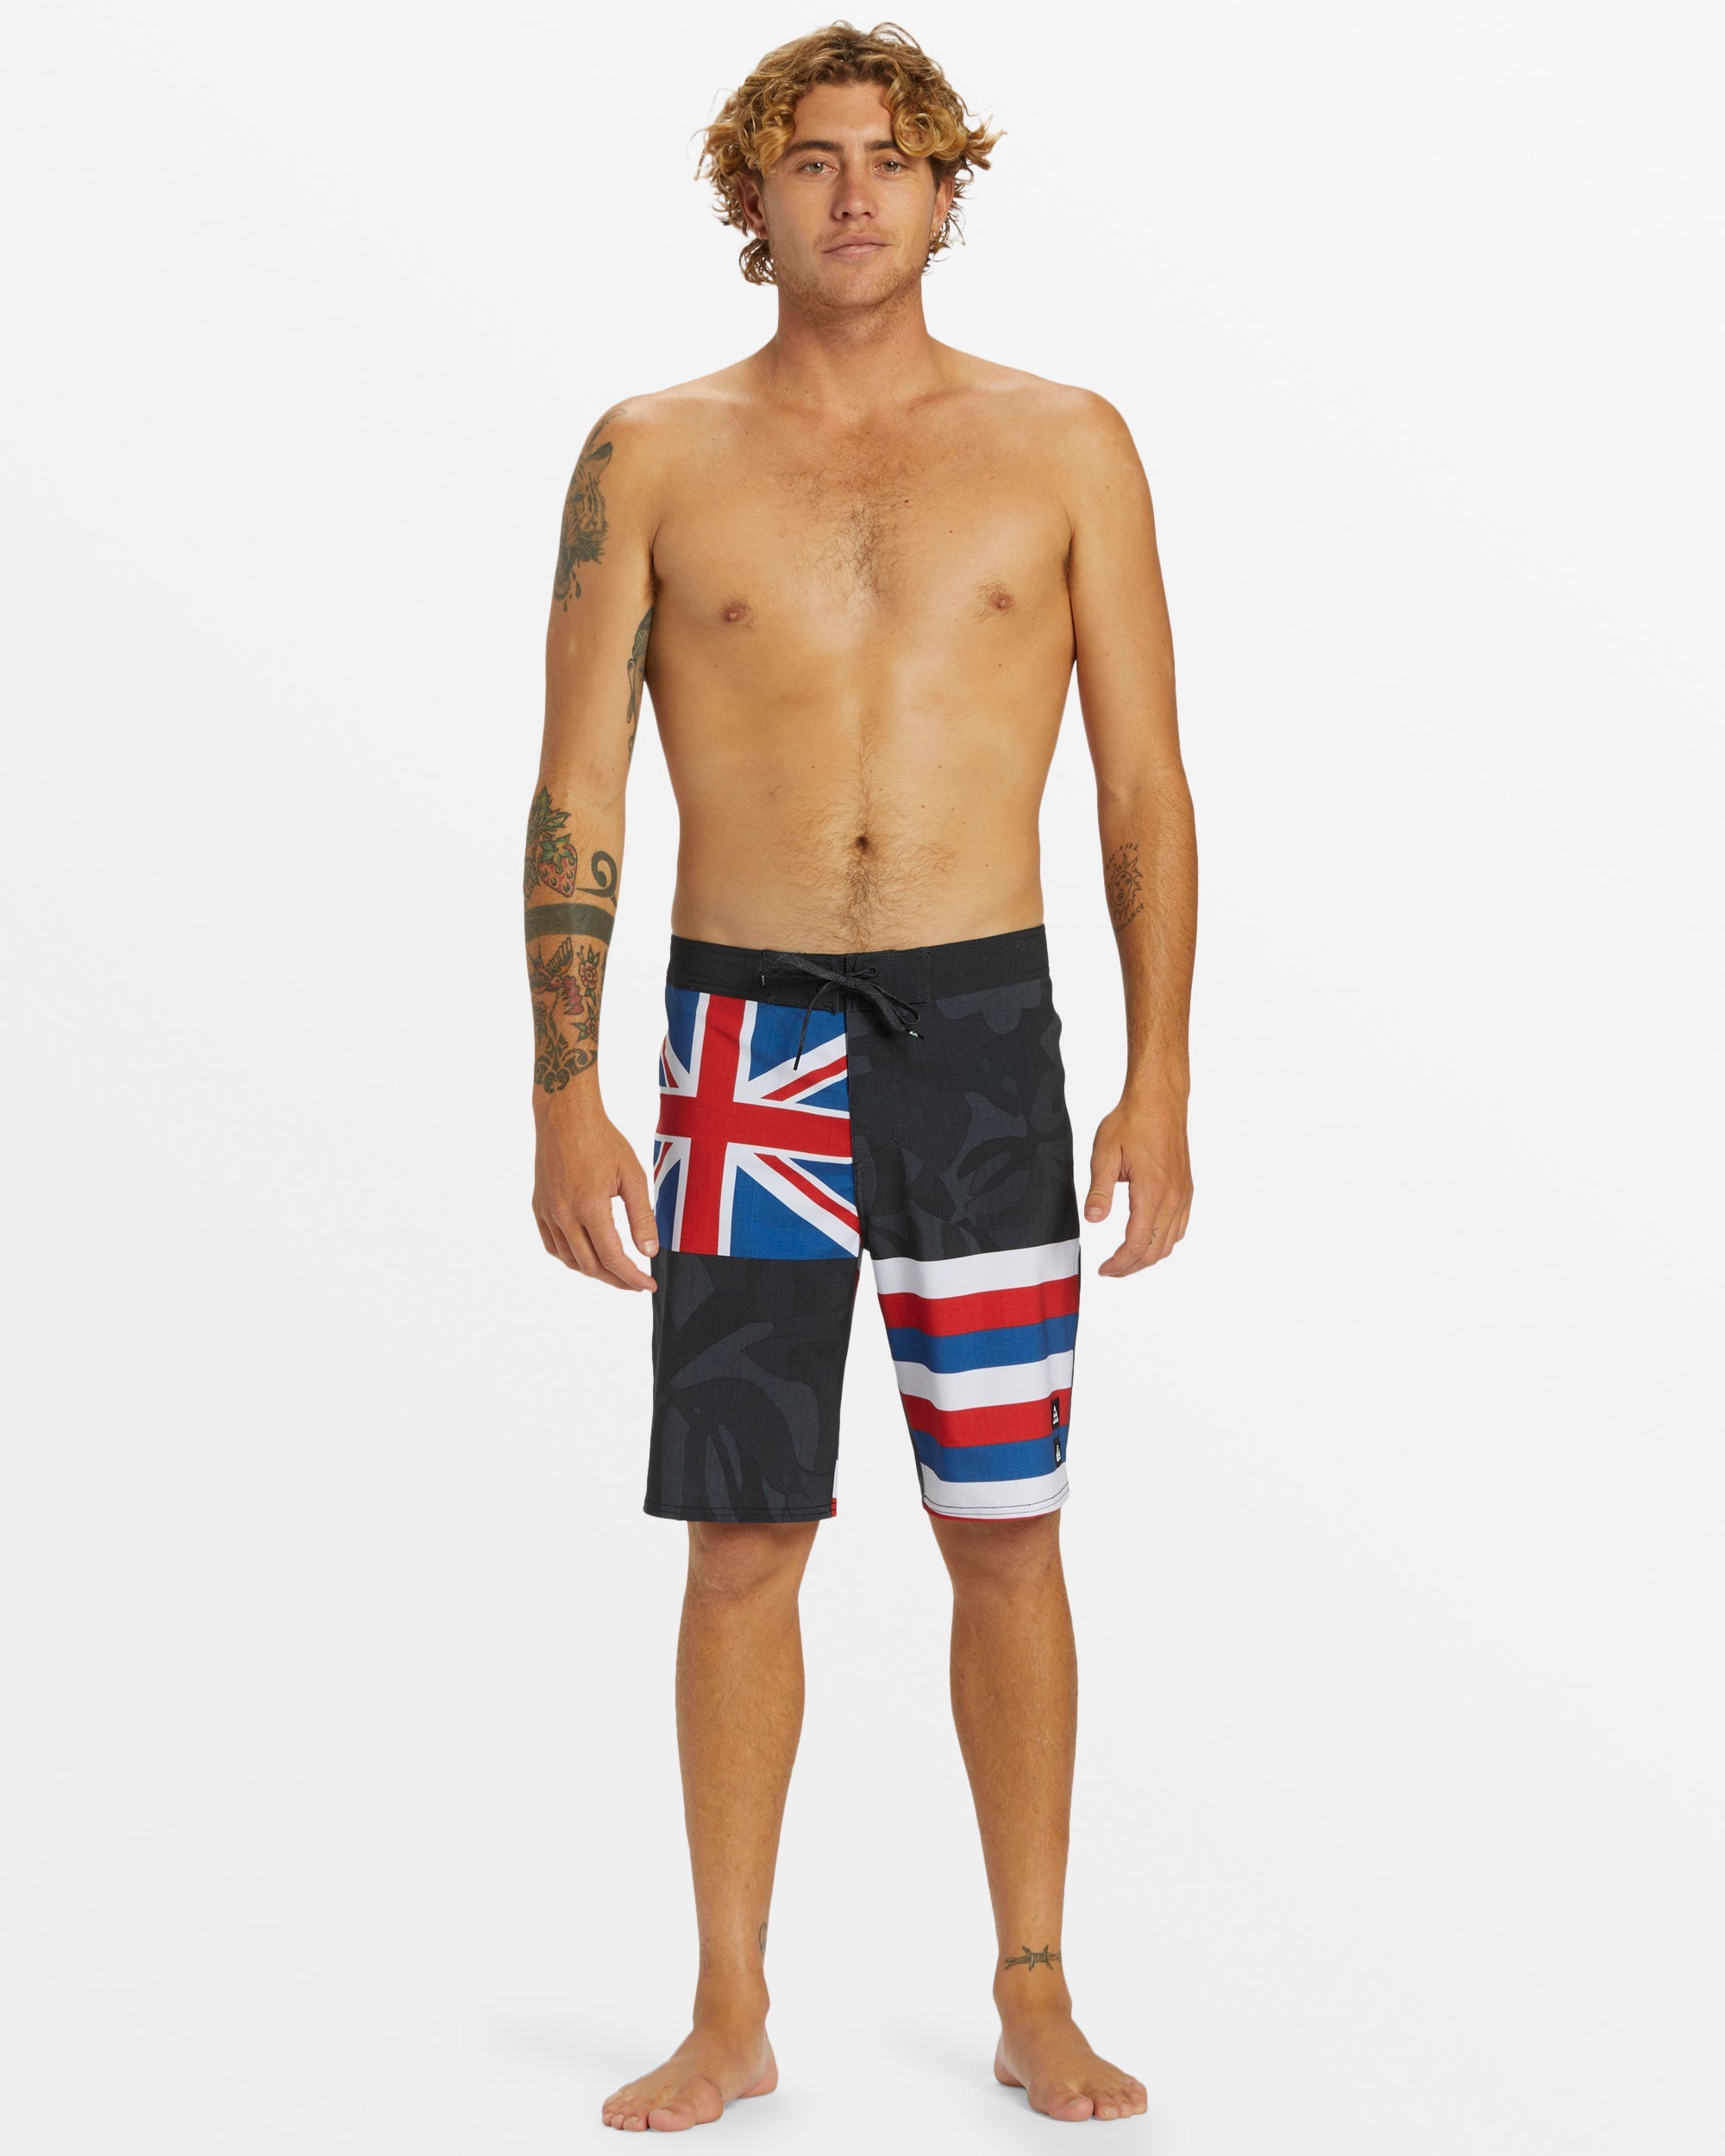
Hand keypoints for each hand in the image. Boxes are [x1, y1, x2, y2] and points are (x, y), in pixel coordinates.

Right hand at [533, 1098, 658, 1289]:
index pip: (612, 1258)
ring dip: (593, 1271)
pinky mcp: (538, 1207)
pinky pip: (553, 1245)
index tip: (648, 1285)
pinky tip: (586, 1255)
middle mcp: (563, 1215)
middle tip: (636, 1283)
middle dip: (616, 1279)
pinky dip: (570, 1257)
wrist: (565, 1117)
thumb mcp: (633, 1176)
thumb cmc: (603, 1140)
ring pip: (569, 1259)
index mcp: (589, 1208)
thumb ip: (642, 1217)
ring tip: (615, 1271)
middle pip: (590, 1265)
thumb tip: (649, 1252)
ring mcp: (547, 1213)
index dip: (632, 1278)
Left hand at [1085, 1094, 1192, 1276]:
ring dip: (1148, 1257)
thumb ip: (1100, 1190)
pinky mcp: (1186, 1189)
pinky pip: (1180, 1227)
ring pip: (1170, 1242)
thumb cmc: (1131, 1122)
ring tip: (1126, 1259)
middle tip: (1111, 1270)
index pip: (1137, 1244)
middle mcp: (1173, 1198)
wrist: (1160, 1101)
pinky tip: (1148, 1239)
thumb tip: (1094, 1220)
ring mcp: (1183, 1195)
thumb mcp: (1104, 1153)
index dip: (1119, 1263)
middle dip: (1132, 1266)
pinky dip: (1163, 1242)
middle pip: (1155, 1250)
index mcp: (1152, 1192)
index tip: (1104, 1270)